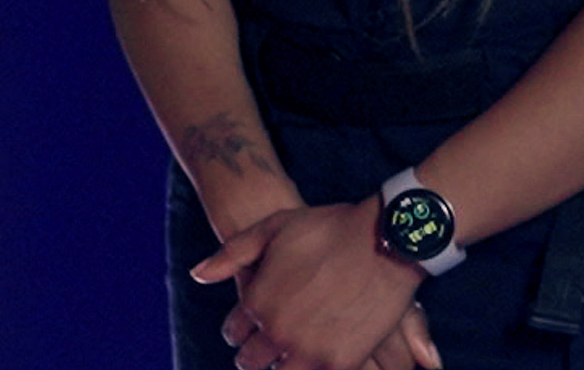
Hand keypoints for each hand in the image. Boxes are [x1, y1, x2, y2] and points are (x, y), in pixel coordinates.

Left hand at [194, 201, 439, 369]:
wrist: (385, 239)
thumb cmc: (327, 228)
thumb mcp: (271, 229)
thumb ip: (230, 255)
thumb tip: (198, 275)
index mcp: (256, 302)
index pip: (234, 333)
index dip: (238, 330)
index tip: (246, 330)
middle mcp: (278, 332)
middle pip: (251, 362)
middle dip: (254, 355)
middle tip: (263, 351)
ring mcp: (310, 352)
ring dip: (282, 366)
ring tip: (289, 356)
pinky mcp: (343, 363)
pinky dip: (313, 368)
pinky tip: (317, 358)